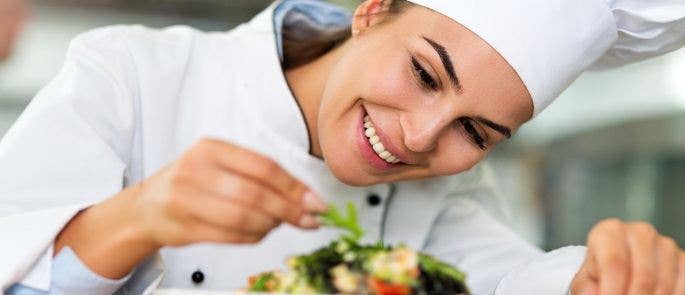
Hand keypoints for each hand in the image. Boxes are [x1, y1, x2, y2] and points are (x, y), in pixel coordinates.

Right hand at [135, 138, 327, 246]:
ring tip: (278, 224)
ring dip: (271, 225)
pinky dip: (254, 236)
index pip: (263, 166)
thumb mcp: (220, 165)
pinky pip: (231, 235)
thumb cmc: (192, 183)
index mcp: (211, 148)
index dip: (294, 186)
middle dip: (289, 210)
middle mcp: (196, 170)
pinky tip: (260, 232)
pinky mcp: (184, 226)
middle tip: (309, 219)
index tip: (315, 201)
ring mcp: (187, 199)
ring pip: (244, 217)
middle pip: (255, 193)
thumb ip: (259, 176)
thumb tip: (305, 197)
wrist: (147, 206)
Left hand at [571, 219, 684, 294]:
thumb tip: (595, 293)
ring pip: (663, 284)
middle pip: (643, 276)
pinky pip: (681, 285)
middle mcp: (640, 232)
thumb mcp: (586, 280)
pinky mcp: (683, 258)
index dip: (612, 290)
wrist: (620, 271)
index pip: (615, 263)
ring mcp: (665, 244)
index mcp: (610, 231)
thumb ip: (586, 287)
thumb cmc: (601, 274)